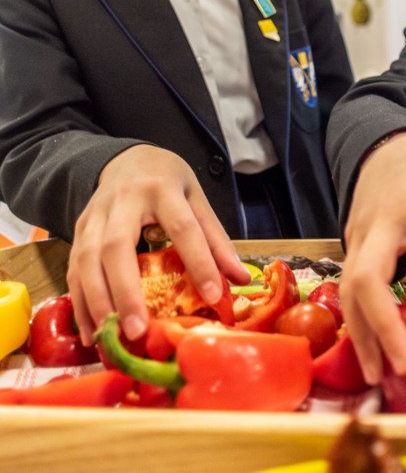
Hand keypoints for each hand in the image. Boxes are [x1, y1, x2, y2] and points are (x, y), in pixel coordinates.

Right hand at [66, 144, 249, 345]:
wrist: (128, 158)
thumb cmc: (167, 181)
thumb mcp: (196, 198)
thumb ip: (216, 239)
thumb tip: (241, 279)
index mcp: (162, 188)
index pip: (183, 227)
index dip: (199, 262)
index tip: (214, 295)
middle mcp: (122, 201)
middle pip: (116, 245)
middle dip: (126, 290)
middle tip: (138, 329)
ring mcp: (94, 215)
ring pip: (86, 260)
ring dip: (97, 302)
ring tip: (113, 337)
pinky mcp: (77, 231)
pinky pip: (73, 270)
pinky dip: (81, 304)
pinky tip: (94, 332)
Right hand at [339, 132, 405, 384]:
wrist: (383, 145)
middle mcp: (384, 224)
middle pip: (370, 276)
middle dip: (383, 324)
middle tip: (404, 364)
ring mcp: (358, 234)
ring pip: (348, 288)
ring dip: (361, 333)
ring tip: (378, 373)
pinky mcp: (346, 243)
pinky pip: (346, 286)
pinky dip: (356, 319)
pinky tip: (368, 348)